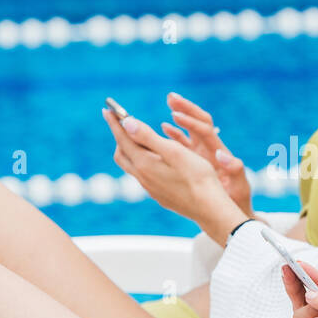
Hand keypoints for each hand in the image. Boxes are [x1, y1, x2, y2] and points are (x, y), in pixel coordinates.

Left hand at [104, 108, 242, 239]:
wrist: (209, 208)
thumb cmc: (197, 177)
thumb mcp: (174, 151)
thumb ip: (148, 137)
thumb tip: (126, 123)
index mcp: (144, 164)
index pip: (123, 138)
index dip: (115, 122)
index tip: (107, 109)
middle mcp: (143, 177)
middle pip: (122, 154)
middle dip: (120, 136)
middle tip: (124, 123)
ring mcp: (150, 188)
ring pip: (132, 166)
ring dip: (131, 150)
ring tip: (139, 139)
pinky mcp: (159, 195)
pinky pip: (143, 175)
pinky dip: (143, 161)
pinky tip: (156, 160)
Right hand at [163, 92, 252, 218]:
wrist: (234, 210)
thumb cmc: (238, 200)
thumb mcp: (240, 187)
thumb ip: (235, 170)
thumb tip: (224, 156)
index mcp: (218, 153)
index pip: (205, 131)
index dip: (191, 122)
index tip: (175, 114)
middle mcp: (210, 150)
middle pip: (199, 122)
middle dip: (186, 108)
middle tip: (171, 96)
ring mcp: (202, 154)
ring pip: (190, 130)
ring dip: (181, 115)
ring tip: (169, 102)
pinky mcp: (195, 161)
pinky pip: (184, 143)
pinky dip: (175, 134)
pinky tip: (163, 127)